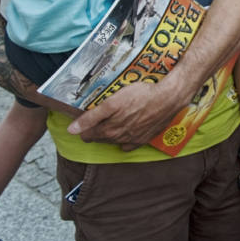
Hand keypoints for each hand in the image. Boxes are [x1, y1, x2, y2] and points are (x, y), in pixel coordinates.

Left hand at [68, 80, 187, 148]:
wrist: (168, 98)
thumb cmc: (141, 96)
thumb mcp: (112, 102)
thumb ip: (91, 117)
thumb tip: (71, 130)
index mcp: (108, 130)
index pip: (87, 134)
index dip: (83, 126)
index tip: (85, 118)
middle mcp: (118, 138)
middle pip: (100, 138)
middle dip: (96, 130)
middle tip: (98, 117)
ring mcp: (132, 140)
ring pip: (114, 141)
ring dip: (110, 134)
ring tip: (111, 121)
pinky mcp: (144, 138)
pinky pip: (129, 145)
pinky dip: (124, 140)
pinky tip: (126, 132)